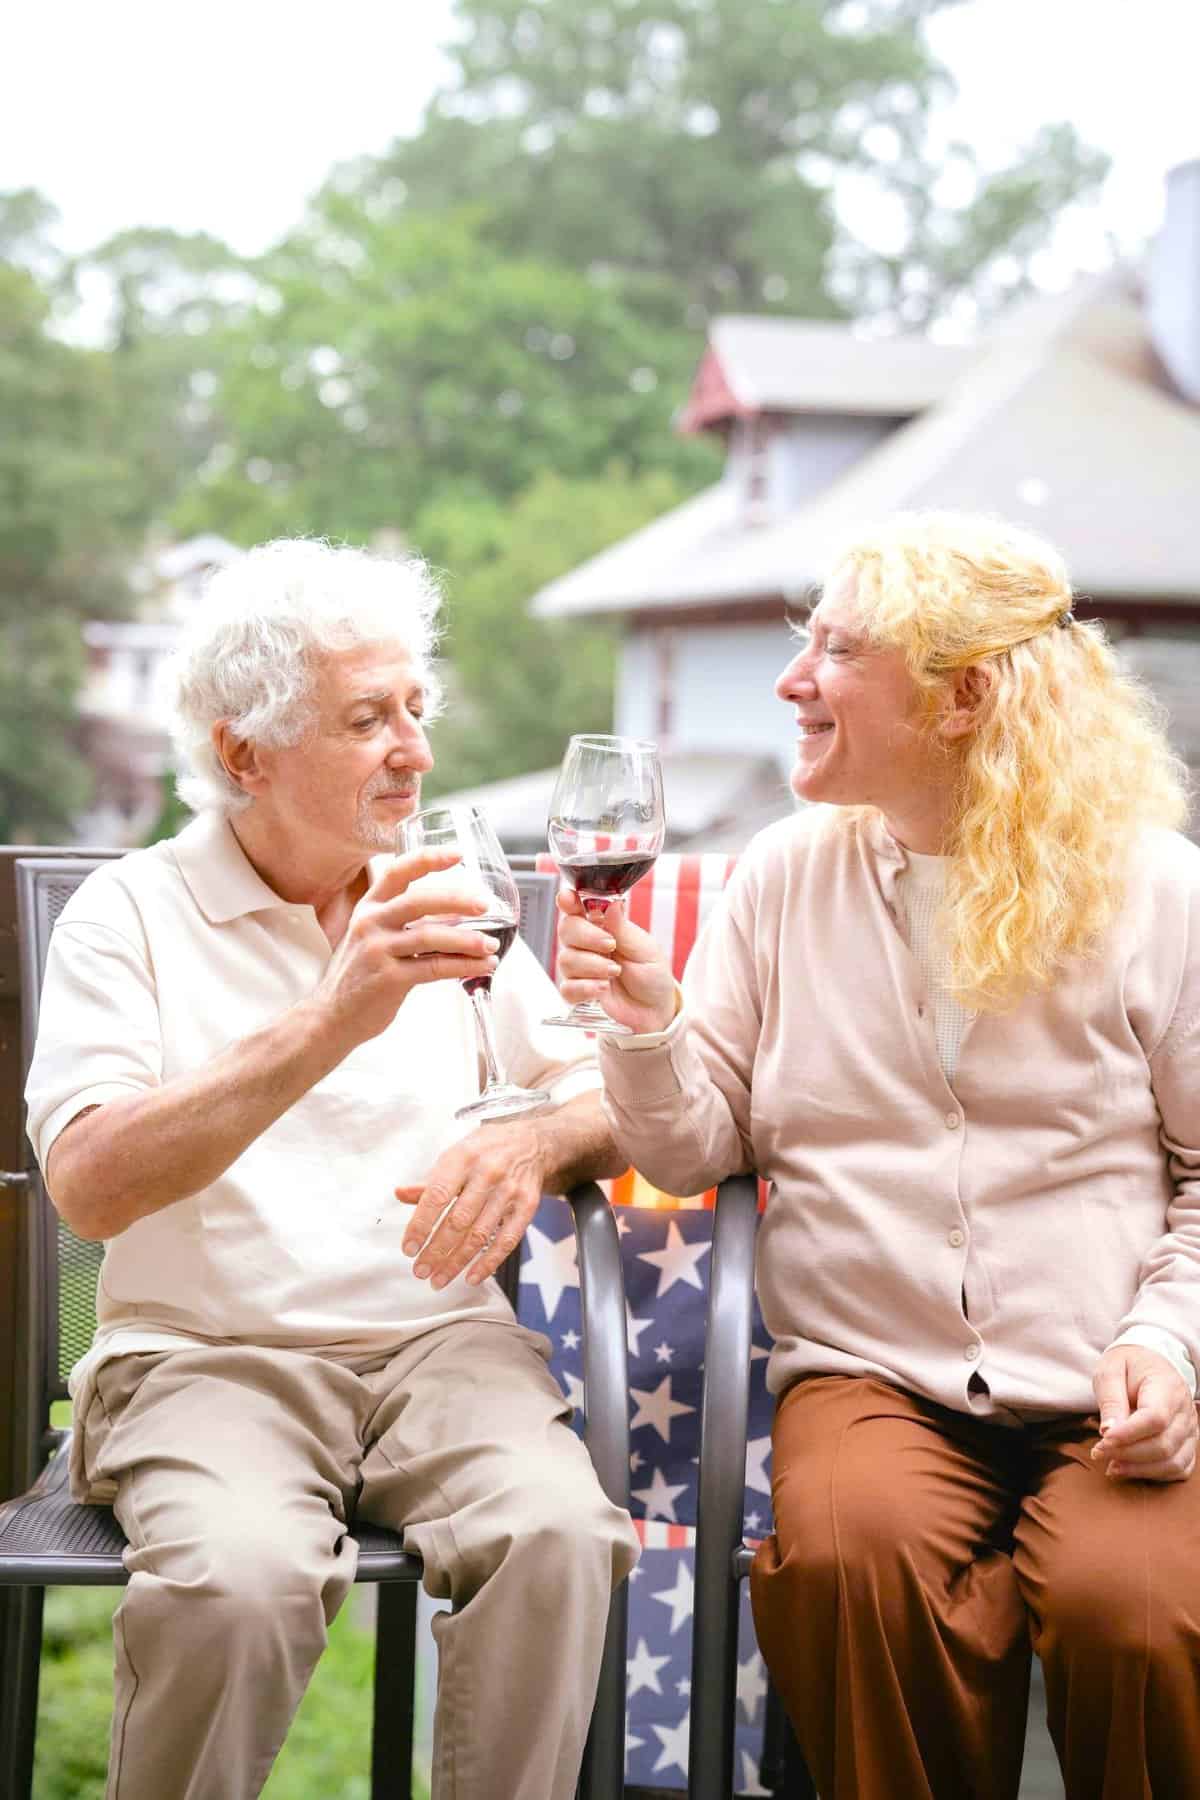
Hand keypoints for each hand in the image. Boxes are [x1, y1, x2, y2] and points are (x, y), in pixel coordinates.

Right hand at [314, 849, 499, 1049]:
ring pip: (431, 937)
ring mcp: (377, 950)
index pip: (398, 872)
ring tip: (490, 945)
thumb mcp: (372, 937)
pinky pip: (434, 968)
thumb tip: (455, 916)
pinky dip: (463, 966)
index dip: (428, 859)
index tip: (457, 854)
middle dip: (457, 901)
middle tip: (484, 905)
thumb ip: (405, 923)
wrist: (331, 1016)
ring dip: (468, 941)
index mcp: (368, 907)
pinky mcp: (388, 979)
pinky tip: (481, 966)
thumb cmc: (359, 976)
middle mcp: (370, 923)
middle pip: (419, 900)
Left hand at [397, 1118, 549, 1287]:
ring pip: (480, 1235)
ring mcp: (510, 1190)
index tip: (409, 1248)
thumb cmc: (485, 1150)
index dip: (421, 1225)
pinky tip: (472, 1277)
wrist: (531, 1142)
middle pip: (458, 1221)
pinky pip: (507, 1241)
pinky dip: (488, 1263)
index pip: (437, 1196)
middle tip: (420, 1271)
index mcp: (463, 1157)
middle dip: (436, 1251)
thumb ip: (430, 1180)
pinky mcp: (527, 1206)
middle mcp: (488, 1173)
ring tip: (439, 1279)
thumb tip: (400, 1194)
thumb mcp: (455, 1155)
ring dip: (457, 1262)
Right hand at [555, 887, 676, 1034]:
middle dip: (587, 936)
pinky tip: (603, 988)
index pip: (577, 908)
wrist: (656, 1010)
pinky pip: (567, 987)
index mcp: (603, 927)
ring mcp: (581, 969)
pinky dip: (585, 987)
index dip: (568, 901)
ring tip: (615, 972)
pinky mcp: (578, 992)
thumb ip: (623, 928)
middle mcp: (587, 945)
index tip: (567, 899)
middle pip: (567, 929)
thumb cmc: (652, 975)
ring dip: (592, 965)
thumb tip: (611, 903)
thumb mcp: (645, 948)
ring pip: (566, 959)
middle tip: (610, 945)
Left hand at [1091, 1345, 1198, 1482]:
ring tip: (1110, 1466)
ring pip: (1173, 1462)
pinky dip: (1154, 1474)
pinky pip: (1178, 1469)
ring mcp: (1189, 1430)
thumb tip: (1109, 1432)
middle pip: (1163, 1444)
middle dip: (1128, 1454)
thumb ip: (1111, 1400)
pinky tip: (1129, 1468)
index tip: (1103, 1440)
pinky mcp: (1187, 1444)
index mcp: (1167, 1386)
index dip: (1129, 1434)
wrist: (1146, 1364)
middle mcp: (1184, 1411)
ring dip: (1139, 1469)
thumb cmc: (1126, 1367)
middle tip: (1098, 1452)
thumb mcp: (1110, 1372)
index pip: (1155, 1418)